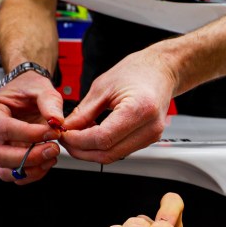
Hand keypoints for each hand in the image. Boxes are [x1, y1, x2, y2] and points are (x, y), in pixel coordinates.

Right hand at [0, 71, 63, 183]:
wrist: (26, 95)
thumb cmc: (26, 90)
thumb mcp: (41, 88)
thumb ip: (50, 102)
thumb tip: (57, 121)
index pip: (4, 129)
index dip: (30, 134)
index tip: (51, 131)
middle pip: (1, 155)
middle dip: (30, 156)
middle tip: (53, 147)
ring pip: (6, 171)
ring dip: (33, 168)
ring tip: (51, 155)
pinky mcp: (7, 161)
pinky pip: (16, 176)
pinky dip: (34, 173)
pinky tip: (46, 160)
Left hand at [60, 46, 175, 163]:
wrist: (161, 70)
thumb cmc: (138, 71)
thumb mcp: (103, 87)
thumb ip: (83, 112)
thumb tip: (67, 128)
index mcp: (140, 109)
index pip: (103, 138)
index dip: (78, 140)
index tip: (64, 134)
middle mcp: (150, 127)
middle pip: (108, 153)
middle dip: (81, 150)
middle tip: (66, 139)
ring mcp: (151, 136)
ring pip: (113, 156)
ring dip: (90, 150)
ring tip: (77, 136)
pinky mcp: (148, 139)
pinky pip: (120, 150)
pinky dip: (102, 146)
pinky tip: (92, 135)